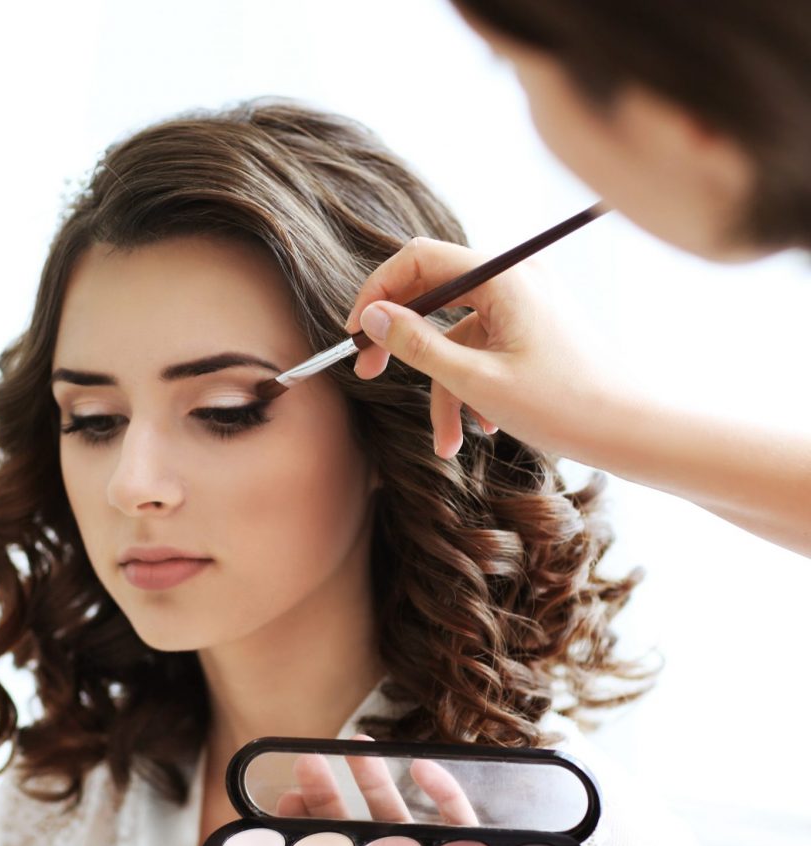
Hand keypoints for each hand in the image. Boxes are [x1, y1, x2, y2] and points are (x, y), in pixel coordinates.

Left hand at [220, 736, 530, 845]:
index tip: (287, 793)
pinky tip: (421, 764)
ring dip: (375, 779)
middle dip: (330, 791)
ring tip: (358, 743)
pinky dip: (440, 790)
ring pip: (397, 815)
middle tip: (310, 760)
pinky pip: (453, 818)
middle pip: (352, 827)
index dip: (301, 822)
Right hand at [345, 238, 629, 459]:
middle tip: (371, 375)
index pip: (419, 259)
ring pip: (457, 337)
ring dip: (443, 388)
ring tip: (447, 443)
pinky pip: (483, 350)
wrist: (633, 431)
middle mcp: (514, 279)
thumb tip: (371, 316)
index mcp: (502, 276)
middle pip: (434, 296)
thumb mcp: (475, 379)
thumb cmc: (563, 405)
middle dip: (402, 344)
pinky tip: (480, 428)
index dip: (378, 292)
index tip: (355, 335)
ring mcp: (525, 304)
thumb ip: (417, 344)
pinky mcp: (533, 330)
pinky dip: (472, 387)